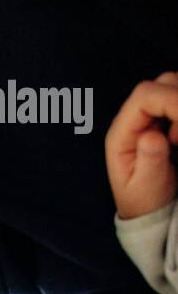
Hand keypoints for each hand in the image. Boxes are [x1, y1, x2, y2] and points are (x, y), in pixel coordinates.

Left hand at [105, 73, 177, 219]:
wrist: (149, 210)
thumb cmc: (144, 202)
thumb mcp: (145, 189)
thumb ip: (149, 163)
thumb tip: (151, 136)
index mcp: (121, 133)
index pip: (145, 95)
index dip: (171, 100)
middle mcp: (134, 118)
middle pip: (164, 83)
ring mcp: (151, 116)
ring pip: (176, 87)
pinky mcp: (166, 118)